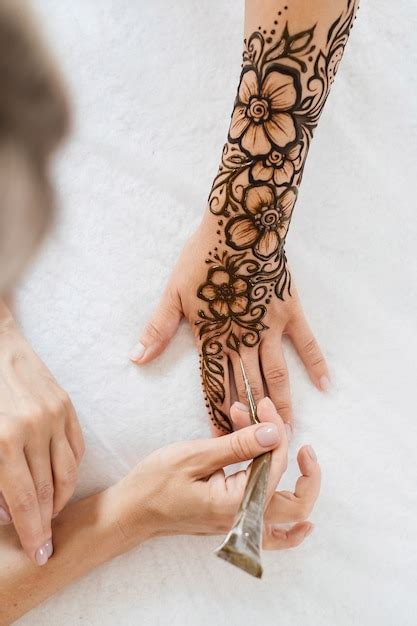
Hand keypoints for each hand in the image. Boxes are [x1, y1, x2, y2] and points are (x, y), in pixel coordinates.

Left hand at [0, 317, 83, 564]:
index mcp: (2, 442)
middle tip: (46, 545)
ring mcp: (54, 415)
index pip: (22, 502)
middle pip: (46, 492)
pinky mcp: (66, 405)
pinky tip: (60, 481)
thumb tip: (5, 511)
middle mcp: (32, 430)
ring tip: (51, 515)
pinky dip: (70, 470)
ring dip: (60, 500)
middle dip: (46, 524)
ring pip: (67, 473)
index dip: (32, 532)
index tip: (40, 554)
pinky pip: (76, 448)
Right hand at [110, 398, 319, 550]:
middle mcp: (244, 520)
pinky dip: (291, 531)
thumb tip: (275, 432)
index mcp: (236, 503)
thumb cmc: (156, 483)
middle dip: (302, 464)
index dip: (274, 432)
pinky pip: (273, 536)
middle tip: (288, 431)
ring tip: (288, 449)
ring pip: (288, 514)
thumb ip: (238, 446)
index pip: (274, 466)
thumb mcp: (195, 456)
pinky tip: (305, 525)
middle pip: (297, 502)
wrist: (132, 511)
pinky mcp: (235, 523)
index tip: (264, 407)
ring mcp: (241, 526)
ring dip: (296, 482)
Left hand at [130, 218, 329, 435]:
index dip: (216, 416)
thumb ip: (158, 329)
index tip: (221, 443)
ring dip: (280, 404)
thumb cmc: (203, 258)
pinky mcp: (290, 312)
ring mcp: (270, 328)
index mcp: (213, 338)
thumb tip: (136, 358)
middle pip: (246, 388)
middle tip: (259, 451)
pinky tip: (325, 386)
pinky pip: (306, 343)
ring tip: (286, 431)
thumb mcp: (174, 293)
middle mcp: (242, 340)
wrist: (238, 227)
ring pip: (276, 376)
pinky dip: (316, 364)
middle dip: (250, 421)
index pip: (214, 386)